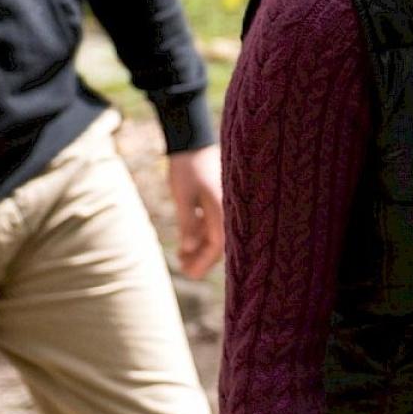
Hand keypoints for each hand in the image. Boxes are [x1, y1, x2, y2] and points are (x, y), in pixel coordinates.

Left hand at [166, 145, 224, 277]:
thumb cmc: (187, 167)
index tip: (189, 274)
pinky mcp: (218, 197)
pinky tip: (187, 241)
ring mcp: (225, 203)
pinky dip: (201, 232)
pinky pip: (213, 222)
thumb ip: (188, 223)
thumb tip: (188, 249)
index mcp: (225, 209)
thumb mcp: (183, 196)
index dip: (203, 262)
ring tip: (182, 257)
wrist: (193, 139)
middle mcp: (230, 208)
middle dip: (202, 258)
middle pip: (220, 242)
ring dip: (200, 246)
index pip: (218, 244)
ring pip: (216, 233)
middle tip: (184, 270)